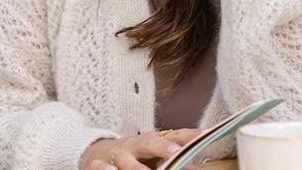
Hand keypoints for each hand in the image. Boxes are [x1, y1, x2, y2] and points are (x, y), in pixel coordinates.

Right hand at [80, 128, 200, 169]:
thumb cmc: (134, 154)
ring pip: (126, 158)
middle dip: (162, 147)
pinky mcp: (98, 164)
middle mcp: (136, 145)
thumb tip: (195, 167)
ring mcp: (117, 154)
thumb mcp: (154, 155)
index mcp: (152, 141)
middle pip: (149, 142)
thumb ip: (173, 160)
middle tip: (176, 152)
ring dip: (135, 166)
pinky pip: (100, 167)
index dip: (189, 135)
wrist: (96, 151)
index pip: (173, 135)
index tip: (205, 134)